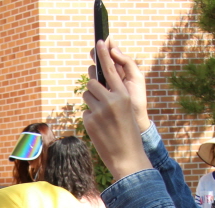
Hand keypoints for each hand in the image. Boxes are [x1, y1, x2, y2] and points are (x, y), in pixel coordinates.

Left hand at [82, 40, 152, 181]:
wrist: (127, 157)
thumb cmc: (129, 132)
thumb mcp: (126, 109)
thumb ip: (115, 95)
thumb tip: (97, 84)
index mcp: (123, 95)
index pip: (111, 69)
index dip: (104, 55)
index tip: (99, 43)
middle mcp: (111, 100)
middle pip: (92, 83)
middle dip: (93, 88)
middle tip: (99, 98)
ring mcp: (99, 111)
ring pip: (86, 96)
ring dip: (91, 102)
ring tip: (102, 116)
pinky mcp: (90, 122)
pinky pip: (86, 112)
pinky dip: (90, 118)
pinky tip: (100, 128)